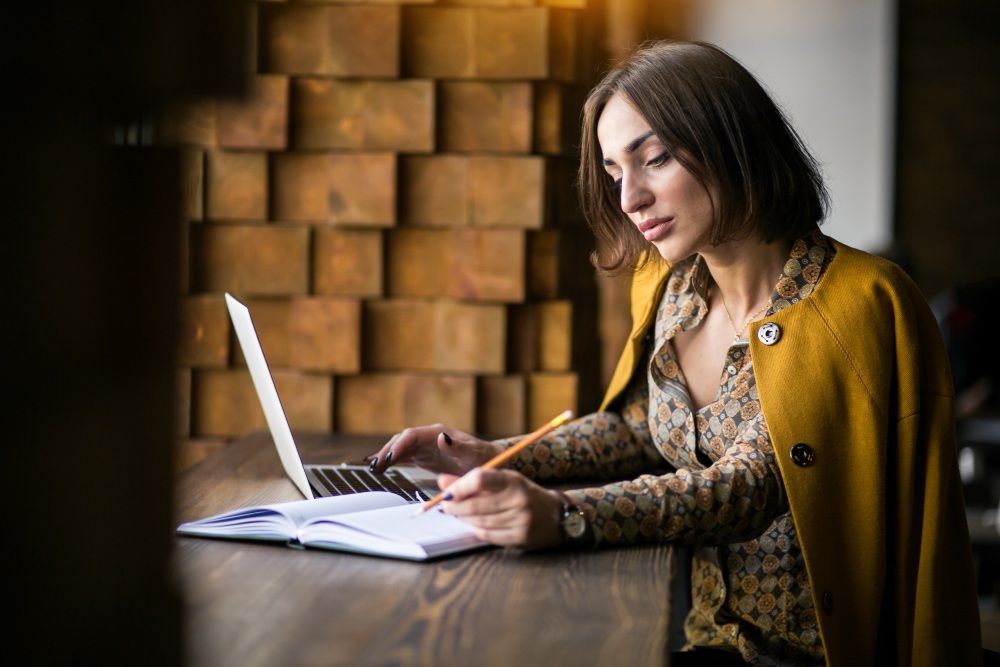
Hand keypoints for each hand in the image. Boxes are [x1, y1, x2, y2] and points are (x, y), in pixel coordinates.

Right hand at [366, 424, 504, 476]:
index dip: (399, 445)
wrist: (488, 461)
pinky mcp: (423, 456)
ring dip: (386, 456)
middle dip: (387, 451)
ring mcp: (424, 446)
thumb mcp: (473, 453)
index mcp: (438, 433)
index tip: (389, 458)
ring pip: (399, 448)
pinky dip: (390, 461)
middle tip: (375, 466)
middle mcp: (428, 437)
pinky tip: (379, 466)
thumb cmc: (483, 457)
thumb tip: (440, 437)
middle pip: (402, 440)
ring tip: (373, 468)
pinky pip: (403, 457)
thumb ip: (457, 446)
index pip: (412, 435)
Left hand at [437, 468, 564, 549]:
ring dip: (464, 519)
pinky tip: (474, 525)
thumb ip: (472, 480)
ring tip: (459, 515)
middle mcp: (518, 499)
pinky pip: (488, 535)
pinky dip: (476, 530)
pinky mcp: (520, 537)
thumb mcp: (504, 481)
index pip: (480, 479)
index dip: (459, 487)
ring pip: (479, 521)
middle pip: (476, 504)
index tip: (447, 492)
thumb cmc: (524, 495)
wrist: (557, 516)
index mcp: (513, 480)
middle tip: (446, 506)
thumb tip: (442, 481)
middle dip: (455, 507)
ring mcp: (520, 520)